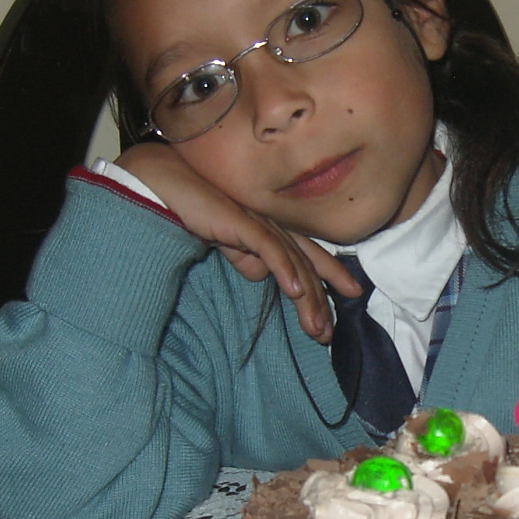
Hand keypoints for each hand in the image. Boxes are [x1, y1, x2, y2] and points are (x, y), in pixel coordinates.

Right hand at [115, 143, 361, 341]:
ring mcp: (259, 221)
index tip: (351, 295)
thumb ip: (245, 257)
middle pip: (307, 264)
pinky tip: (295, 291)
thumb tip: (261, 275)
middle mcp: (272, 224)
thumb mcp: (226, 243)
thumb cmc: (195, 210)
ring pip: (293, 263)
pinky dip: (285, 269)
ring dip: (307, 297)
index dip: (331, 274)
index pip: (308, 254)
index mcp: (270, 228)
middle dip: (320, 300)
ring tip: (316, 327)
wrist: (167, 185)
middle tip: (327, 333)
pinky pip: (269, 248)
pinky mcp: (242, 222)